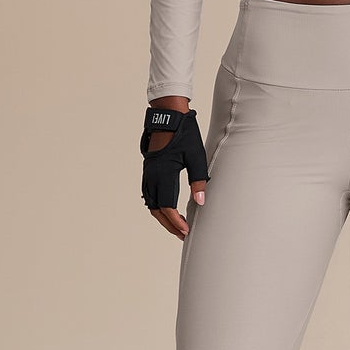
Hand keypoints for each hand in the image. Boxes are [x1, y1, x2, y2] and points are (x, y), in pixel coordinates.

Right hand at [145, 99, 208, 241]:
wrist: (169, 116)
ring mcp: (149, 173)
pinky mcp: (149, 169)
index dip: (176, 222)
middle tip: (182, 233)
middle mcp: (152, 176)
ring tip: (176, 224)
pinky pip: (149, 193)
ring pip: (151, 202)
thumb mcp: (196, 157)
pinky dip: (157, 205)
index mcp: (164, 174)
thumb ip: (198, 180)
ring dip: (162, 216)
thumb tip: (201, 201)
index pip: (167, 207)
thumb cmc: (185, 134)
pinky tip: (166, 207)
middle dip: (169, 224)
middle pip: (157, 209)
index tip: (186, 231)